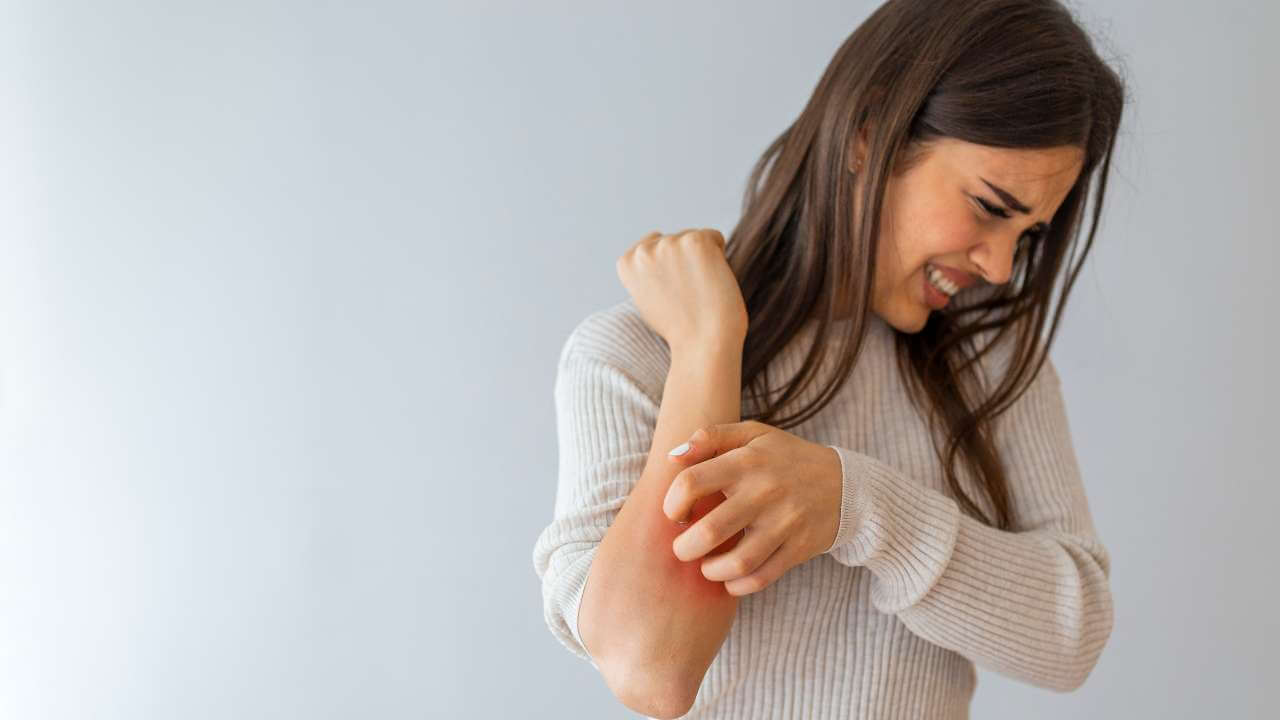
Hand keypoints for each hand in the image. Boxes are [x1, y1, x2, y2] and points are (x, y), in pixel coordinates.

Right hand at [615, 228, 748, 349]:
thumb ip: (649, 271)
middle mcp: (643, 250)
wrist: (702, 344)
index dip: (669, 269)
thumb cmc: (681, 328)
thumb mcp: (648, 297)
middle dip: (685, 262)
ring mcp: (669, 244)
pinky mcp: (695, 241)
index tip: (671, 293)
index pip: (653, 245)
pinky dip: (719, 257)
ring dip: (702, 261)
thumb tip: (662, 249)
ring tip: (699, 291)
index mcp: (627, 263)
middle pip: (675, 240)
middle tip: (687, 296)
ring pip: (694, 238)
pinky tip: (711, 281)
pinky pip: (715, 237)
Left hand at [661, 421, 843, 595]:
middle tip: (682, 549)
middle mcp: (765, 491)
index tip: (676, 513)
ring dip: (711, 572)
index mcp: (747, 461)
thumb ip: (711, 437)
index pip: (692, 482)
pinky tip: (729, 579)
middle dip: (684, 548)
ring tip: (705, 566)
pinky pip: (763, 577)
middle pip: (711, 530)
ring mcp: (785, 522)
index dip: (672, 503)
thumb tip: (672, 456)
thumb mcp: (752, 435)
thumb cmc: (784, 459)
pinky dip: (739, 586)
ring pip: (738, 562)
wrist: (844, 483)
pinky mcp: (800, 548)